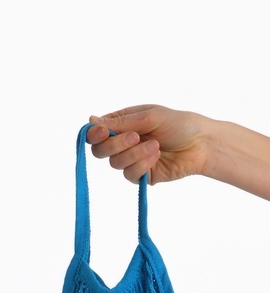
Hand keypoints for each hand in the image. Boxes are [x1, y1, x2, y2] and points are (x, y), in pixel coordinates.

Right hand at [86, 105, 209, 185]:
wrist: (201, 144)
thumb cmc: (178, 124)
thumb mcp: (149, 117)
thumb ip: (120, 122)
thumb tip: (91, 120)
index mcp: (122, 124)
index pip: (97, 132)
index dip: (95, 134)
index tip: (103, 132)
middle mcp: (123, 143)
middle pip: (100, 151)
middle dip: (115, 145)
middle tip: (134, 137)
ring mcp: (131, 160)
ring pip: (115, 163)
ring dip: (134, 154)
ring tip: (155, 145)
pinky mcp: (141, 175)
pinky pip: (129, 174)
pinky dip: (142, 164)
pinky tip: (157, 156)